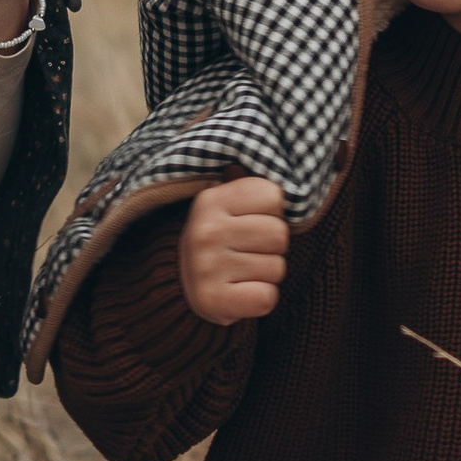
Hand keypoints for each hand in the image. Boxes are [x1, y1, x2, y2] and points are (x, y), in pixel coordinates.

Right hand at [181, 176, 289, 325]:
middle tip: (247, 250)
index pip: (274, 196)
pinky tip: (242, 291)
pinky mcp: (213, 300)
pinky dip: (261, 298)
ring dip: (266, 273)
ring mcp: (207, 267)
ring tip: (242, 270)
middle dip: (272, 246)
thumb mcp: (225, 204)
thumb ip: (245, 182)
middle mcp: (206, 231)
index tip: (250, 221)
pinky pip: (267, 297)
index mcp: (211, 200)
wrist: (180, 285)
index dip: (270, 212)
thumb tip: (263, 160)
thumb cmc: (218, 238)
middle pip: (280, 234)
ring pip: (277, 268)